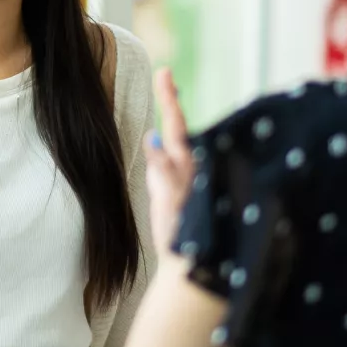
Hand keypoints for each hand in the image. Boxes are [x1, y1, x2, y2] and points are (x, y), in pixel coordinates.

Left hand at [146, 67, 195, 258]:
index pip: (179, 129)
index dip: (170, 101)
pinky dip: (160, 161)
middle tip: (164, 73)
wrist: (196, 273)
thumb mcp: (168, 196)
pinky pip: (166, 176)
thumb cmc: (186, 235)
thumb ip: (160, 169)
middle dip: (170, 101)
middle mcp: (191, 172)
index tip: (163, 74)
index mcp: (190, 169)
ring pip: (176, 148)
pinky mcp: (179, 202)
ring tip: (166, 86)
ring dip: (171, 122)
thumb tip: (150, 139)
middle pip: (179, 130)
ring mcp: (187, 185)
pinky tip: (151, 141)